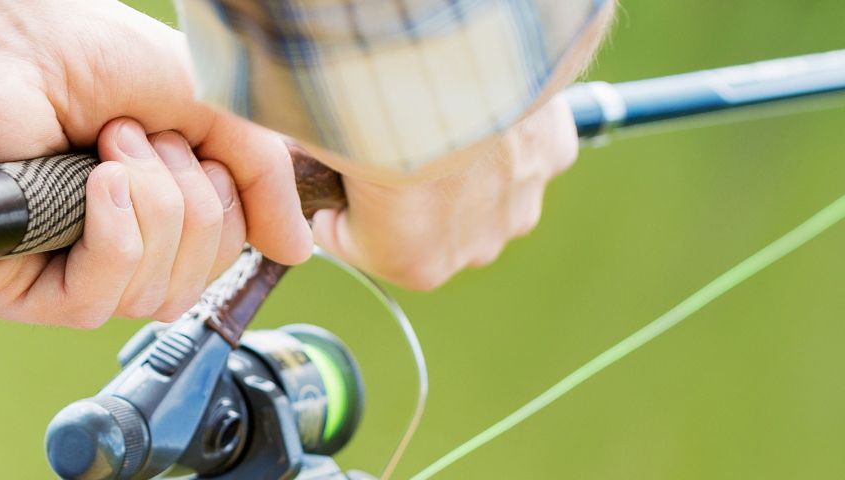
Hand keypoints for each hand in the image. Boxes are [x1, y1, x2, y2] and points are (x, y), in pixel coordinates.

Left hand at [0, 0, 308, 326]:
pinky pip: (93, 301)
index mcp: (135, 222)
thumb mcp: (213, 113)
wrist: (21, 33)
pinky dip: (117, 235)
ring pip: (146, 297)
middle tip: (141, 138)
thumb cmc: (94, 55)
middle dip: (187, 208)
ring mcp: (43, 274)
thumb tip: (294, 250)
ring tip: (110, 142)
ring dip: (152, 207)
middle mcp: (87, 257)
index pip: (207, 273)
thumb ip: (260, 179)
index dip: (220, 213)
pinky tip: (100, 182)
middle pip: (182, 293)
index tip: (186, 143)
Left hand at [311, 97, 577, 289]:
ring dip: (460, 166)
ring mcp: (520, 202)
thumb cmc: (370, 108)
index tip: (331, 168)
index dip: (340, 203)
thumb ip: (307, 164)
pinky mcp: (553, 155)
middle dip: (404, 192)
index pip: (362, 241)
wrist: (447, 58)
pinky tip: (480, 101)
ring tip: (433, 117)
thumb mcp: (308, 145)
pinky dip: (505, 131)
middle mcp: (475, 247)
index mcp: (411, 263)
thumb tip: (291, 151)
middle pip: (427, 225)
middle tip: (381, 137)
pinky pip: (523, 151)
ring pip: (483, 192)